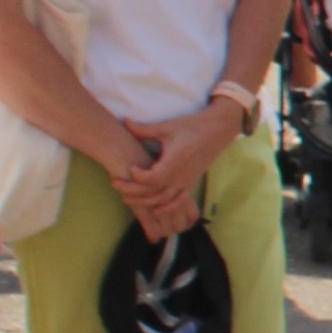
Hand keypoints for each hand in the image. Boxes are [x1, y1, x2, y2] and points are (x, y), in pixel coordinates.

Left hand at [112, 106, 233, 231]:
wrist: (217, 130)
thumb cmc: (191, 126)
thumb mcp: (166, 127)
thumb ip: (143, 129)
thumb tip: (124, 121)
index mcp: (174, 162)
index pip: (151, 178)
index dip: (137, 177)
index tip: (129, 167)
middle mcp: (180, 176)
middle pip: (153, 192)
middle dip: (132, 191)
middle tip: (115, 184)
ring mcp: (186, 181)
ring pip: (163, 200)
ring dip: (144, 202)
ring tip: (126, 198)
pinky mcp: (191, 183)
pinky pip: (179, 201)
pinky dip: (167, 208)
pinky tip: (154, 211)